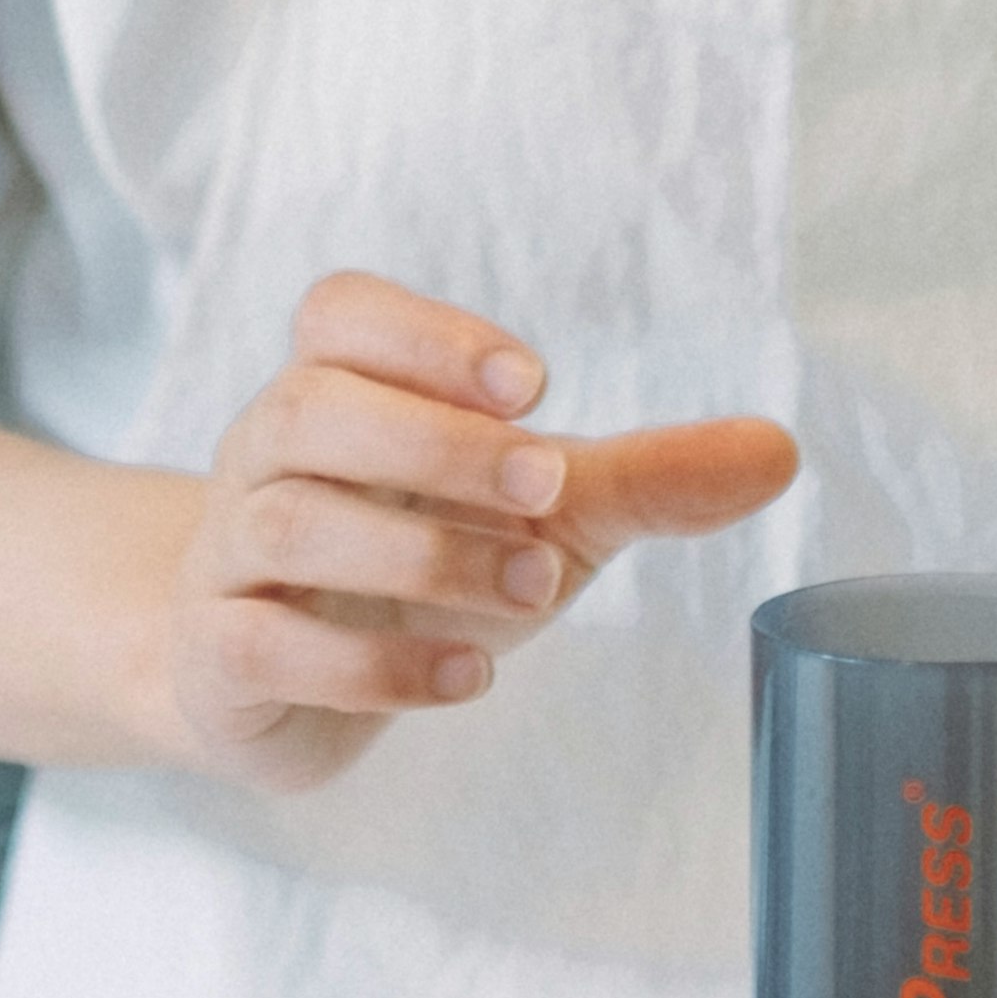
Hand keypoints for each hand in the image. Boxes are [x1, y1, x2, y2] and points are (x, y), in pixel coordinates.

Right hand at [163, 270, 797, 796]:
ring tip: (533, 587)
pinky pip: (263, 641)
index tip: (533, 383)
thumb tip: (781, 451)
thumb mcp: (540, 515)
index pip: (340, 314)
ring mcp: (228, 556)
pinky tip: (471, 677)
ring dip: (420, 553)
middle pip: (305, 405)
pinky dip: (374, 665)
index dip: (426, 333)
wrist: (270, 682)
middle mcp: (265, 458)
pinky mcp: (215, 657)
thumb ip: (647, 480)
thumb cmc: (415, 561)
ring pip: (284, 521)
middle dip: (434, 442)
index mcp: (337, 393)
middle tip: (547, 485)